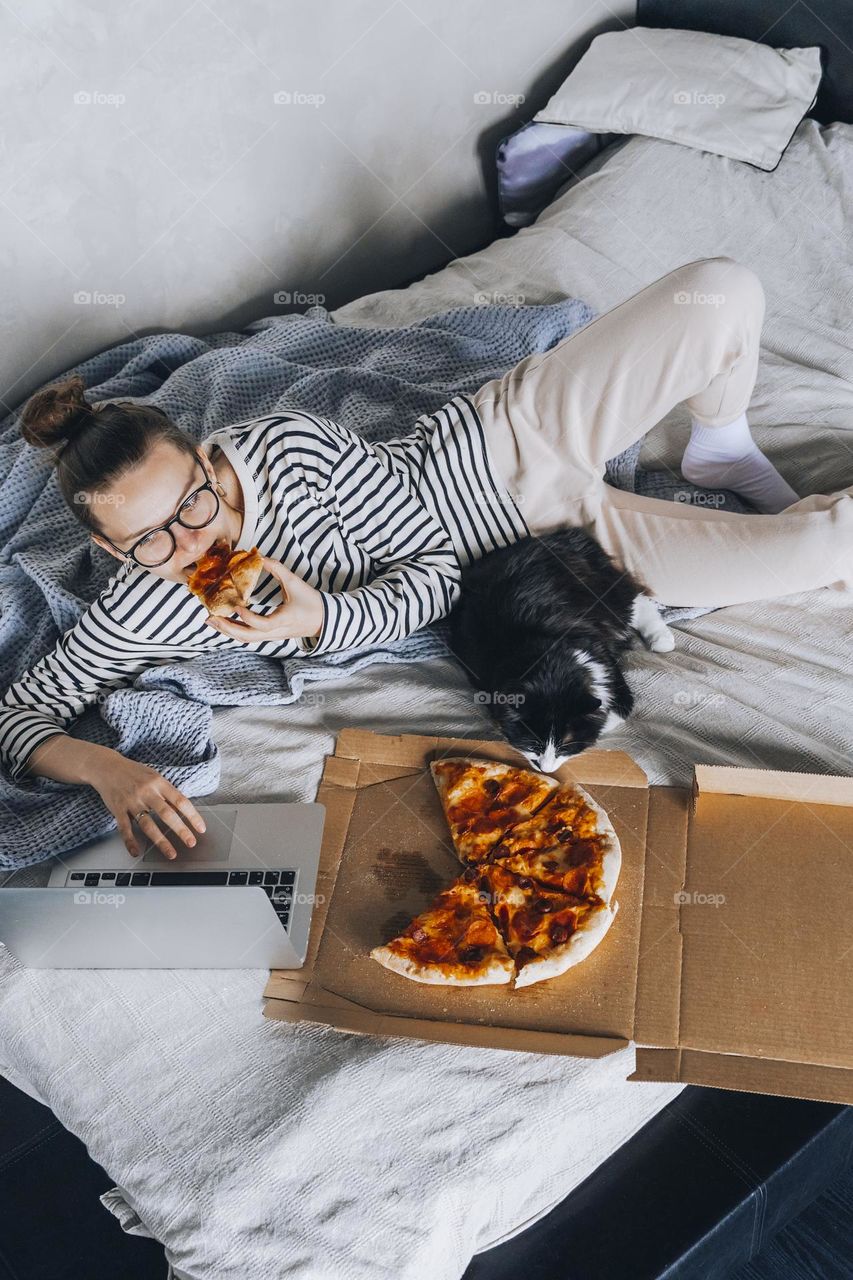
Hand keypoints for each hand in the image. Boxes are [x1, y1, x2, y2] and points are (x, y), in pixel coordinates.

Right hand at [93, 754, 205, 859]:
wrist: (107, 767)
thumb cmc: (134, 772)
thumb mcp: (154, 776)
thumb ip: (166, 792)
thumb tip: (181, 809)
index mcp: (159, 783)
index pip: (180, 801)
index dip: (192, 816)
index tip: (201, 828)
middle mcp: (146, 792)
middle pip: (167, 814)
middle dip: (181, 830)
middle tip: (191, 843)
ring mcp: (131, 801)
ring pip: (148, 824)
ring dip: (161, 841)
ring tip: (171, 853)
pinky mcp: (118, 809)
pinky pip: (124, 828)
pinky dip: (130, 841)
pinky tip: (136, 852)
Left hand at [205, 556, 323, 643]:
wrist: (324, 620)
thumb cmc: (312, 602)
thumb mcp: (296, 583)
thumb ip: (278, 570)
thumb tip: (261, 557)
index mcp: (284, 620)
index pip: (262, 624)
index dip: (248, 618)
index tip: (237, 606)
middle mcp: (276, 632)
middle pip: (248, 637)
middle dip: (228, 628)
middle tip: (211, 617)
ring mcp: (273, 636)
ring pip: (246, 639)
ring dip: (228, 631)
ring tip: (211, 621)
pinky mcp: (270, 635)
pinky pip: (250, 637)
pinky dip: (235, 631)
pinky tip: (224, 622)